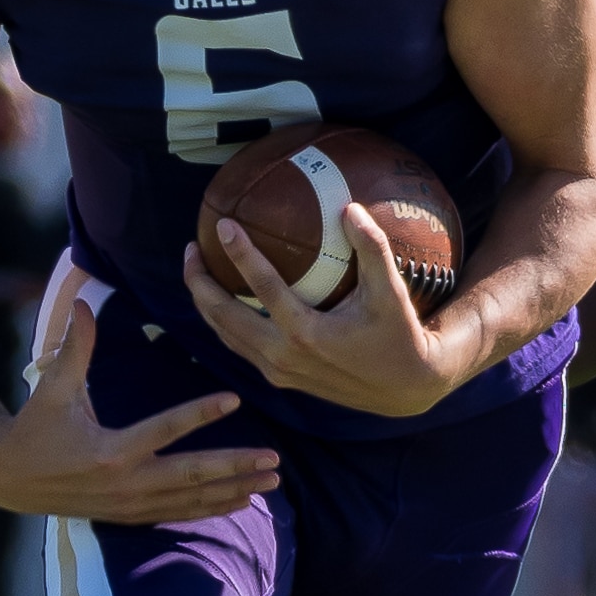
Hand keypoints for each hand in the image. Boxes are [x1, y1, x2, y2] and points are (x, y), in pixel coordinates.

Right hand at [0, 299, 278, 524]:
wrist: (9, 478)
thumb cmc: (35, 426)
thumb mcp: (53, 388)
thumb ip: (74, 348)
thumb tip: (83, 302)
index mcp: (110, 450)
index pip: (165, 429)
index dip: (201, 414)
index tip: (235, 400)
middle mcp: (127, 483)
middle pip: (192, 476)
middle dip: (236, 467)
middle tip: (274, 460)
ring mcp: (131, 504)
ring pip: (192, 500)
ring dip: (234, 490)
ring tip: (272, 480)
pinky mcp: (131, 515)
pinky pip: (180, 513)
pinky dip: (212, 508)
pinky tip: (242, 500)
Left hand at [185, 202, 474, 418]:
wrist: (403, 388)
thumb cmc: (399, 335)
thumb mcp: (391, 293)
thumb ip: (373, 249)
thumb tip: (349, 207)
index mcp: (306, 335)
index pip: (262, 288)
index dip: (240, 254)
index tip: (224, 225)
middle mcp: (283, 356)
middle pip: (224, 316)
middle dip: (199, 283)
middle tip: (192, 249)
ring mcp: (277, 371)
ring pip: (225, 335)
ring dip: (205, 303)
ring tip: (198, 271)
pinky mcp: (280, 378)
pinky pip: (240, 346)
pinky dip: (224, 321)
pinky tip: (225, 298)